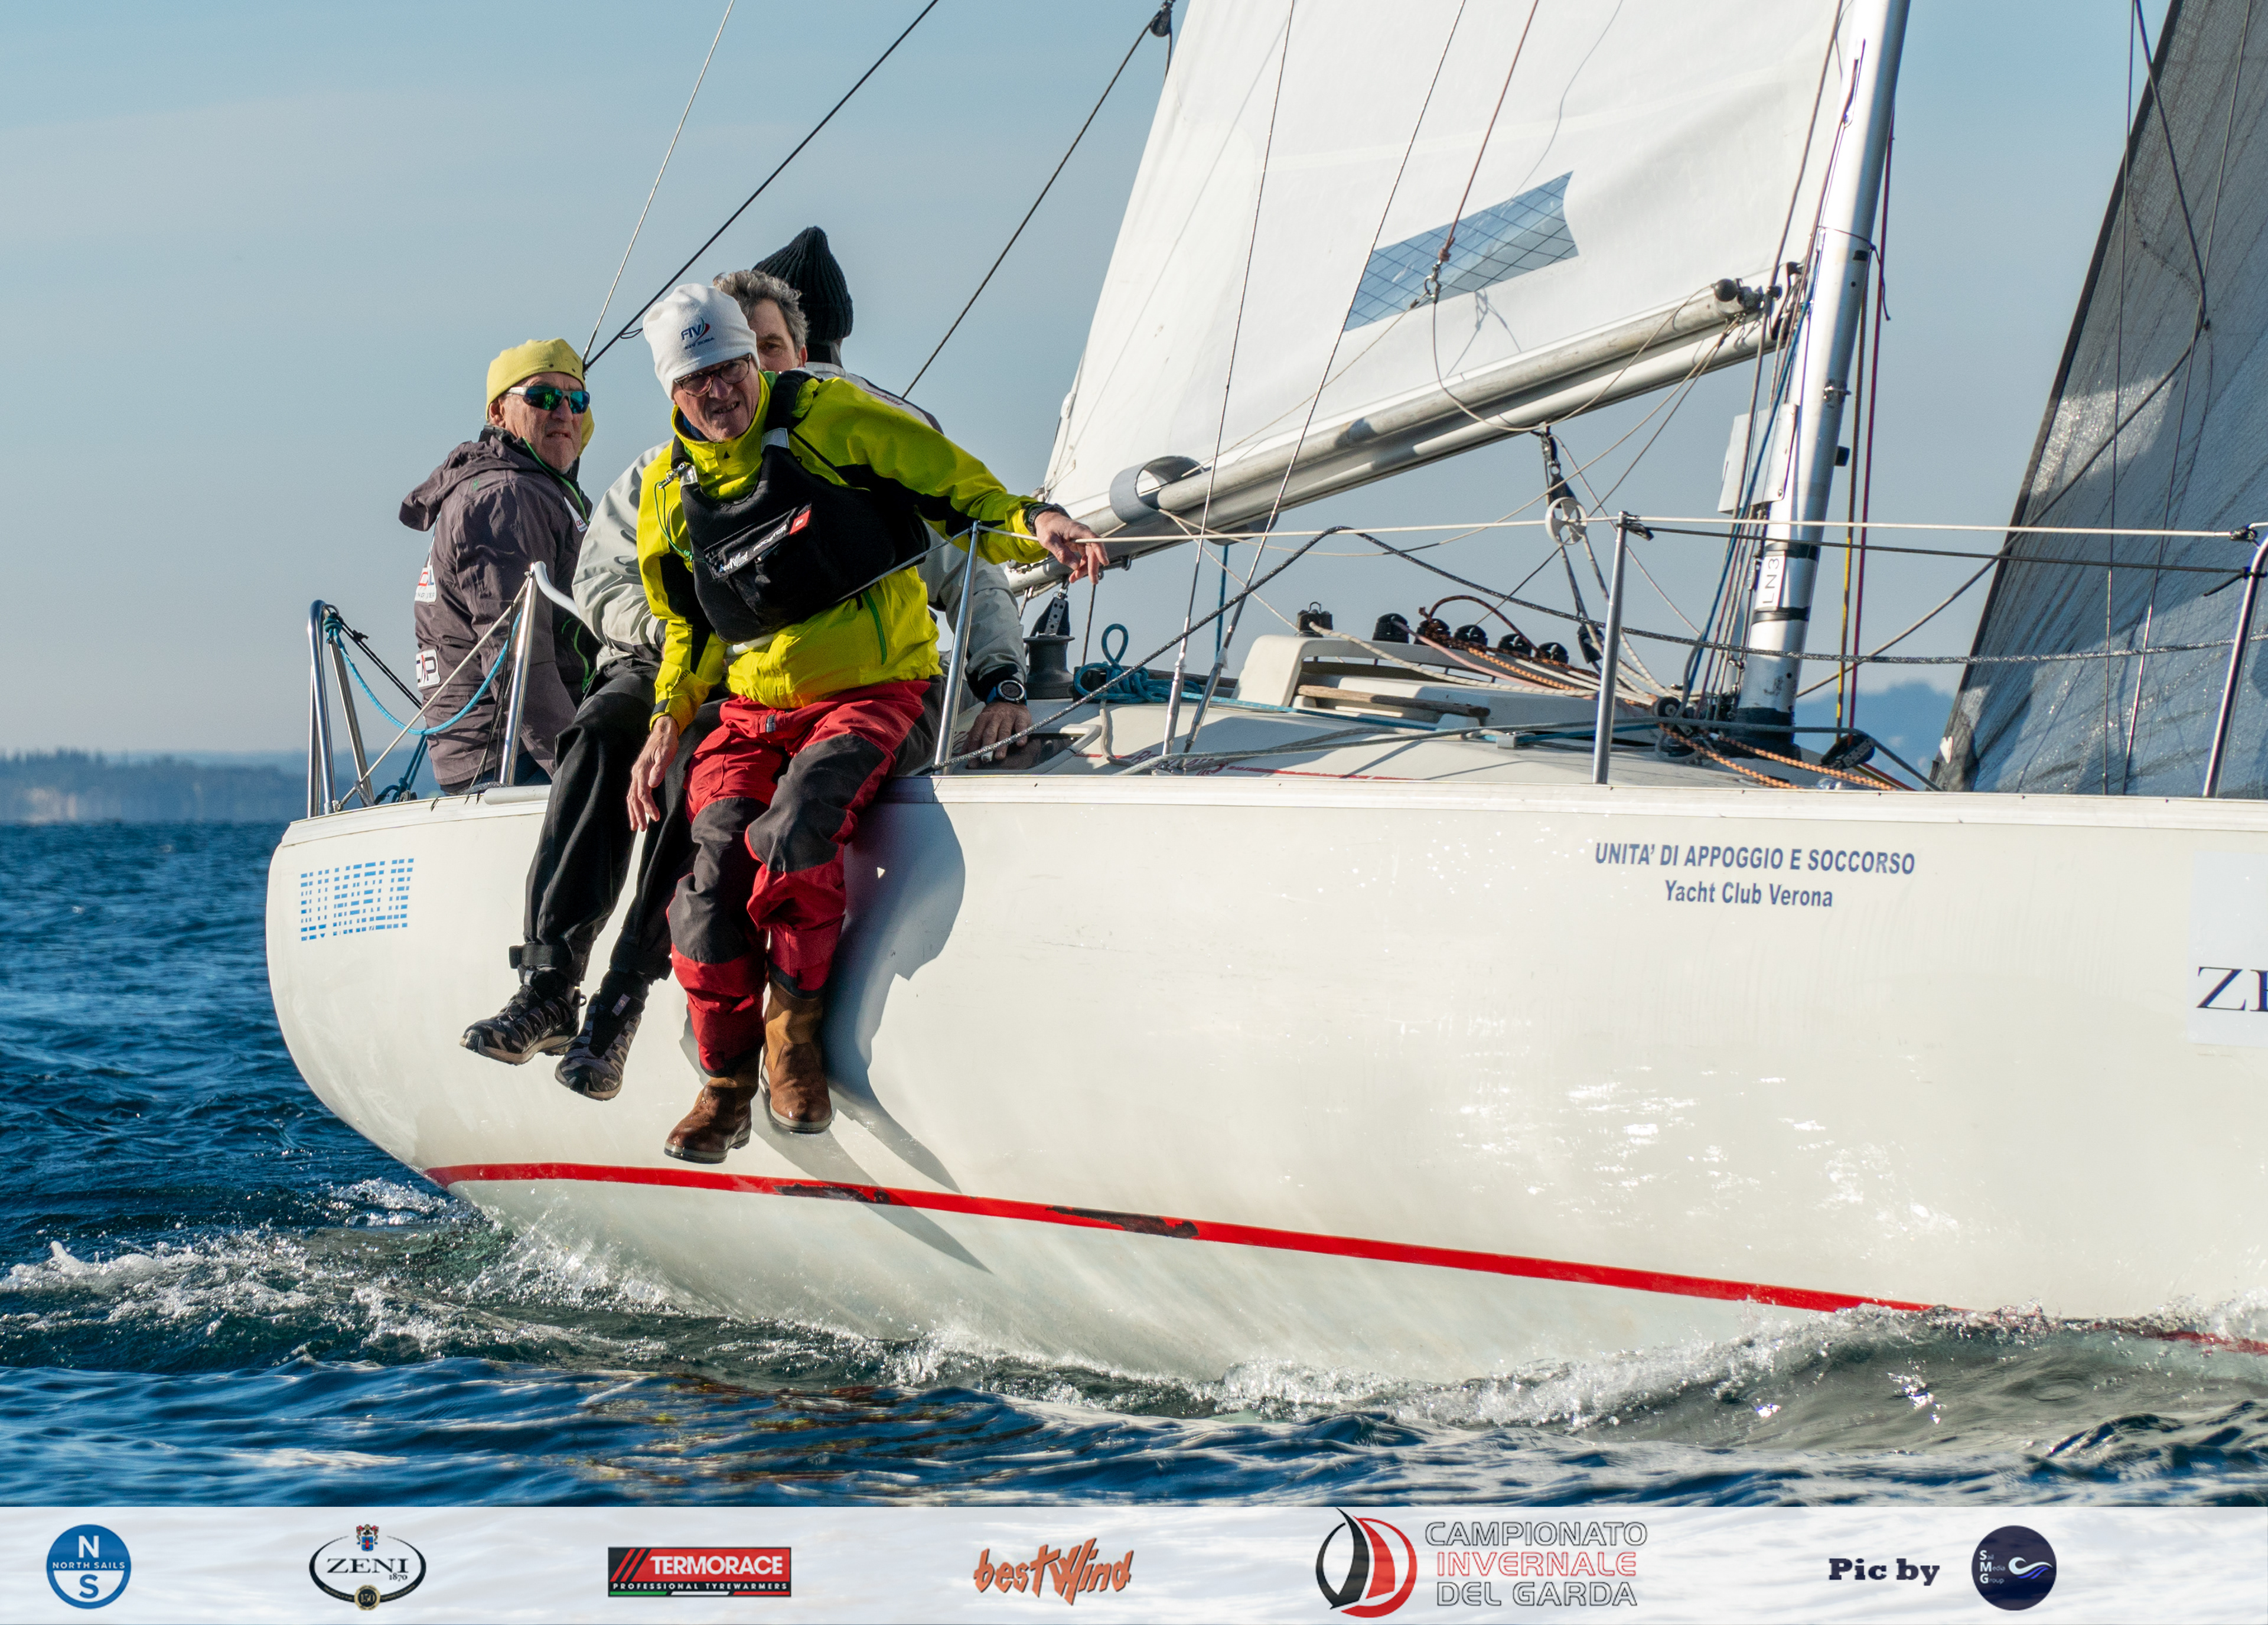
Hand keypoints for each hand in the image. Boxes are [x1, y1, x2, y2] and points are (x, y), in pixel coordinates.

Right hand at [628, 714, 678, 830]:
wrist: (662, 732)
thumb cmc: (666, 743)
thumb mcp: (666, 754)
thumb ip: (659, 769)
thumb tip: (653, 784)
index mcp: (642, 770)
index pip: (642, 793)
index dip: (648, 806)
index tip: (655, 817)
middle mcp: (636, 773)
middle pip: (633, 798)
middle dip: (637, 814)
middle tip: (642, 828)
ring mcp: (636, 774)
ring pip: (631, 796)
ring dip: (633, 811)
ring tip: (636, 826)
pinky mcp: (639, 774)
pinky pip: (634, 792)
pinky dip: (634, 803)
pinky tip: (636, 811)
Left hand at [959, 701, 1030, 764]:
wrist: (1009, 699)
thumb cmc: (994, 717)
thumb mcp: (981, 725)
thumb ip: (972, 740)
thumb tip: (961, 756)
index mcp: (982, 720)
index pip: (976, 736)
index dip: (974, 749)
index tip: (973, 762)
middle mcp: (994, 718)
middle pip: (989, 733)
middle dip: (986, 746)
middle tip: (985, 759)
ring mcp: (1008, 717)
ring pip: (1004, 732)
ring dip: (1002, 745)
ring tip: (1000, 756)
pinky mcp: (1020, 717)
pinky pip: (1020, 726)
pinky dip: (1021, 735)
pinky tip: (1020, 744)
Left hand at [1033, 508, 1106, 583]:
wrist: (1046, 522)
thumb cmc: (1048, 527)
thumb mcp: (1049, 541)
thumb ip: (1061, 553)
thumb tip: (1074, 566)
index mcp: (1077, 530)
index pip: (1093, 539)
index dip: (1100, 551)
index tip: (1105, 562)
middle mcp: (1083, 534)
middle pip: (1094, 552)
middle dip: (1093, 567)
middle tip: (1092, 580)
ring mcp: (1083, 540)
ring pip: (1090, 557)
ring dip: (1085, 569)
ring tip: (1075, 578)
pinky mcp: (1081, 545)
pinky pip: (1084, 558)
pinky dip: (1080, 567)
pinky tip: (1074, 574)